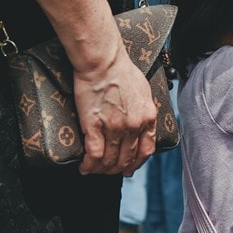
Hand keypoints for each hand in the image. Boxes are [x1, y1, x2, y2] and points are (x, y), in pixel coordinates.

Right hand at [74, 45, 157, 176]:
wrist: (103, 61)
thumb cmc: (120, 70)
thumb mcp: (143, 91)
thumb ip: (144, 110)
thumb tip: (142, 122)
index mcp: (148, 117)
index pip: (146, 150)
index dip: (136, 163)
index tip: (129, 169)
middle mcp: (134, 126)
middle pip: (127, 159)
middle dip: (117, 170)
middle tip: (108, 172)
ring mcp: (115, 127)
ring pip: (110, 161)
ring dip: (101, 170)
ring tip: (93, 170)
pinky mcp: (95, 126)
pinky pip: (94, 155)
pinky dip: (89, 165)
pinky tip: (84, 168)